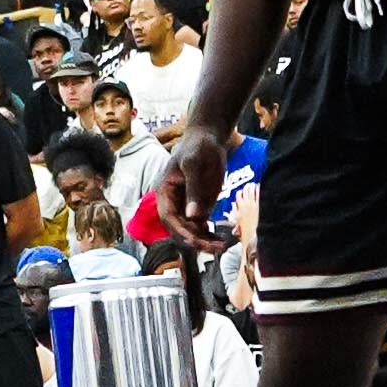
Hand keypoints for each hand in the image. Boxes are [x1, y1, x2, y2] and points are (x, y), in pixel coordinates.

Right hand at [154, 128, 222, 247]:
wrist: (209, 139)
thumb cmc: (199, 147)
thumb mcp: (195, 164)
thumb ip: (194, 189)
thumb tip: (193, 217)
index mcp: (165, 191)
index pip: (168, 217)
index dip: (180, 231)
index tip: (196, 240)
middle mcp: (172, 202)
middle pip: (178, 229)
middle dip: (195, 240)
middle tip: (215, 247)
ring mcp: (186, 206)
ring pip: (189, 231)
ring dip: (203, 241)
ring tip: (221, 246)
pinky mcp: (198, 207)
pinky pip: (200, 227)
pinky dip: (209, 235)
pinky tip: (221, 240)